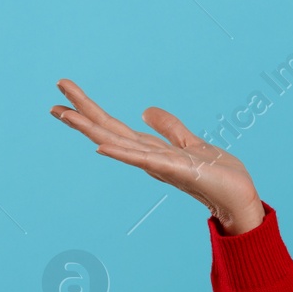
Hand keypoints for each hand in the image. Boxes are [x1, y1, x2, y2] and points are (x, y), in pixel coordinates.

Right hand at [49, 78, 265, 234]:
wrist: (239, 198)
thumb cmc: (218, 175)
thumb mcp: (190, 142)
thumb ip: (169, 128)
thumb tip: (144, 111)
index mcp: (151, 150)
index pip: (114, 127)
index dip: (90, 111)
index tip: (64, 93)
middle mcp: (149, 158)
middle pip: (109, 132)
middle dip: (82, 115)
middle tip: (52, 99)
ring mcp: (160, 165)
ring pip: (119, 143)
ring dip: (91, 129)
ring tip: (64, 114)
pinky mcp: (177, 170)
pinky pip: (145, 160)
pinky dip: (122, 153)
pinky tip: (101, 146)